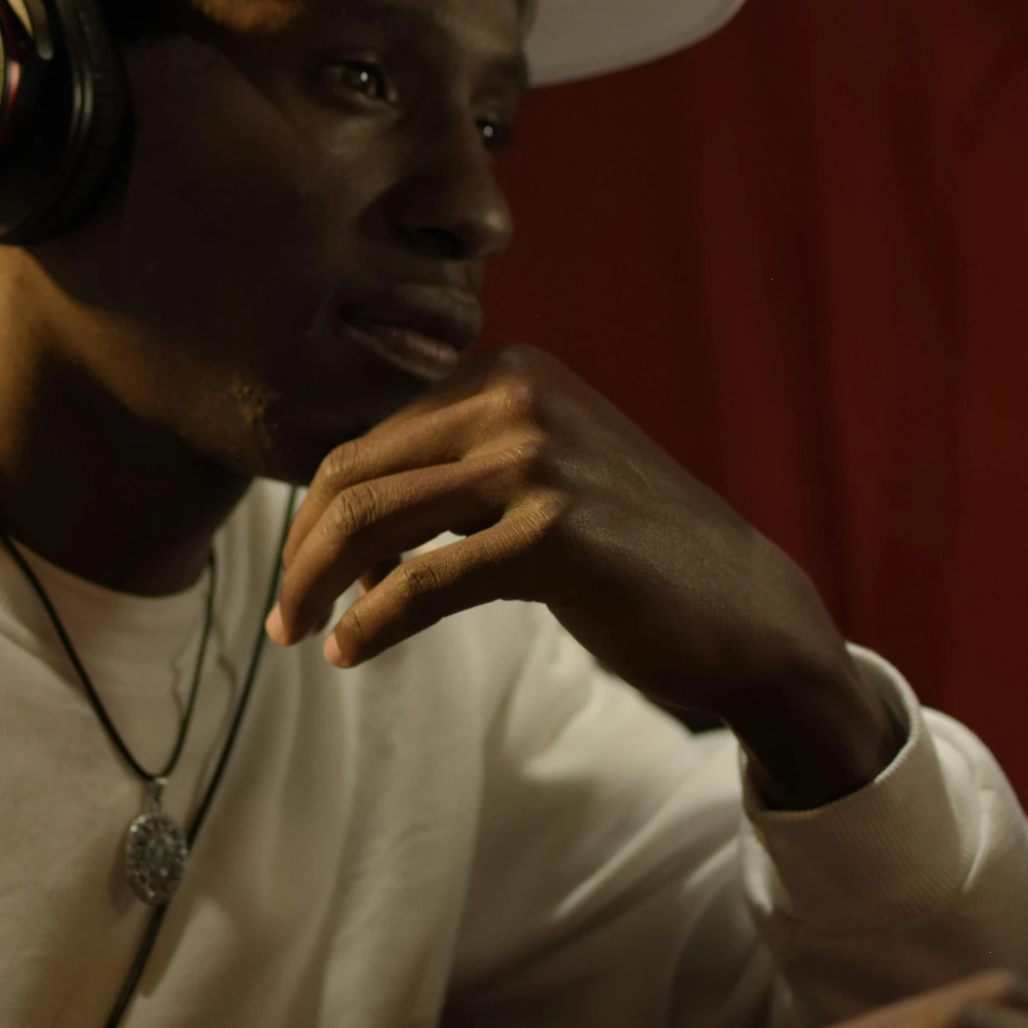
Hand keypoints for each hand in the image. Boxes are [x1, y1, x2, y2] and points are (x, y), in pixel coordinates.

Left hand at [271, 346, 896, 806]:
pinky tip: (349, 652)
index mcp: (510, 374)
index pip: (370, 440)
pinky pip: (422, 582)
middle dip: (300, 549)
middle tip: (281, 614)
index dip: (316, 513)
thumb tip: (335, 538)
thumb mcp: (540, 483)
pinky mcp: (554, 534)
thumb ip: (454, 480)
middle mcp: (519, 398)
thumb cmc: (633, 557)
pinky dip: (372, 622)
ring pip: (373, 519)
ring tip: (298, 634)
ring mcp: (538, 461)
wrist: (746, 610)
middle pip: (356, 473)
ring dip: (313, 584)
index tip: (299, 573)